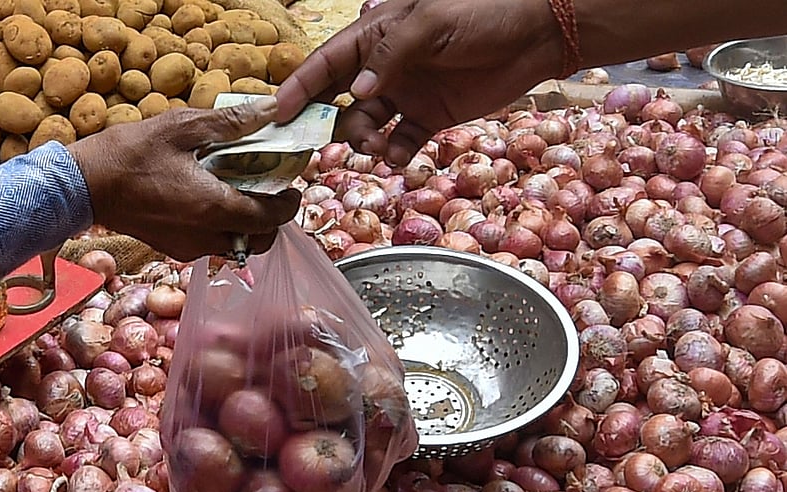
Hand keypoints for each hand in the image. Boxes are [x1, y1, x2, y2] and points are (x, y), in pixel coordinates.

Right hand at [68, 97, 300, 260]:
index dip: (289, 205)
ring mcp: (188, 246)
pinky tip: (210, 201)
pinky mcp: (172, 249)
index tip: (291, 186)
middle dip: (272, 220)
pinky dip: (222, 230)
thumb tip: (272, 110)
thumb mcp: (183, 127)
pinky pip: (211, 246)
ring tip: (239, 194)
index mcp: (215, 206)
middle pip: (260, 241)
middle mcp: (206, 235)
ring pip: (237, 246)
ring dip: (248, 226)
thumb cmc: (130, 153)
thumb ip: (232, 123)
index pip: (271, 218)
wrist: (82, 185)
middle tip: (268, 191)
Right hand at [275, 0, 561, 165]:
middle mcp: (384, 67)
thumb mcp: (431, 22)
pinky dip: (393, 152)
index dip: (300, 87)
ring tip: (376, 145)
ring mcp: (406, 93)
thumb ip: (391, 56)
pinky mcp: (430, 116)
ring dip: (362, 140)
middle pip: (338, 98)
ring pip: (366, 125)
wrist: (535, 34)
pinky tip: (396, 154)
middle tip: (315, 145)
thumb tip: (357, 92)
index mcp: (376, 36)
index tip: (278, 112)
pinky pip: (400, 140)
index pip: (327, 63)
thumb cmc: (482, 13)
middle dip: (323, 121)